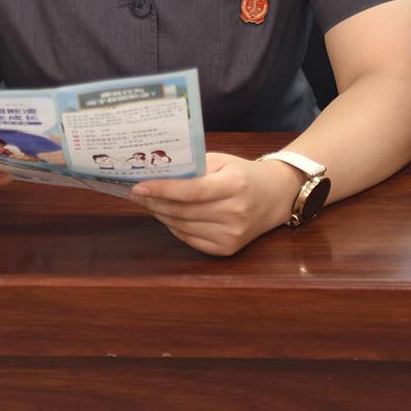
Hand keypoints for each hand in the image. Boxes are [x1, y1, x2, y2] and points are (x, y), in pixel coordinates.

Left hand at [129, 152, 300, 255]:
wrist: (274, 196)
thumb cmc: (243, 174)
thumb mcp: (222, 161)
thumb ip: (193, 167)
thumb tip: (157, 174)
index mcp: (234, 185)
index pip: (191, 191)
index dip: (162, 190)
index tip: (139, 186)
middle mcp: (234, 213)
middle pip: (182, 211)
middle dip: (154, 202)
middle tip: (137, 194)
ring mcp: (231, 234)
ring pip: (182, 226)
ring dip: (160, 215)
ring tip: (148, 203)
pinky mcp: (227, 249)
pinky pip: (190, 239)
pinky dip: (175, 227)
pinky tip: (167, 216)